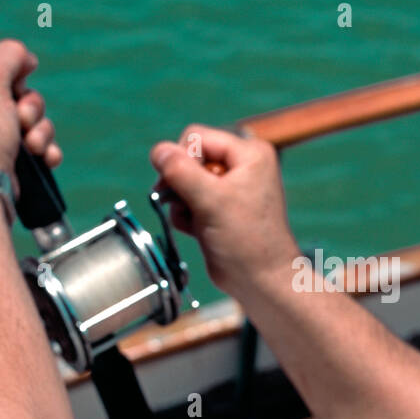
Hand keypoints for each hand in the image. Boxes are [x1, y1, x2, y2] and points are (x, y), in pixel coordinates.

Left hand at [0, 39, 61, 195]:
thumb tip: (25, 57)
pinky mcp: (3, 163)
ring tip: (31, 145)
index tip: (16, 82)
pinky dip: (44, 150)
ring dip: (40, 130)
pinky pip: (35, 147)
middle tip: (21, 118)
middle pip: (15, 94)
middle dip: (30, 107)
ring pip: (29, 121)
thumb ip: (9, 54)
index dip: (8, 74)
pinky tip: (45, 157)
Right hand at [149, 125, 299, 296]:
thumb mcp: (211, 200)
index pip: (196, 137)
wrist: (261, 281)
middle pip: (188, 158)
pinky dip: (186, 215)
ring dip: (182, 203)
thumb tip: (158, 151)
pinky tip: (197, 231)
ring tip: (198, 222)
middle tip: (187, 205)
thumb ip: (181, 171)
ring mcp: (229, 188)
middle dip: (181, 184)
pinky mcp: (218, 208)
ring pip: (184, 181)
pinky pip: (188, 200)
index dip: (183, 160)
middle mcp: (241, 165)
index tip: (183, 187)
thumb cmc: (247, 241)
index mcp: (248, 153)